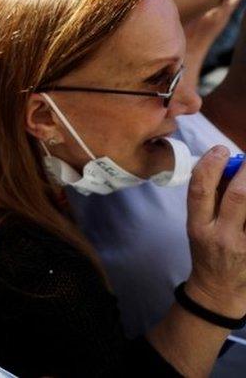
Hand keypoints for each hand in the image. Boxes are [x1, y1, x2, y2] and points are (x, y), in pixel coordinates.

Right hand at [185, 146, 245, 317]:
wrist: (220, 290)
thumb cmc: (208, 250)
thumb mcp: (198, 225)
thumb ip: (211, 198)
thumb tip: (230, 165)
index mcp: (198, 226)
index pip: (201, 191)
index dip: (210, 166)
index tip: (220, 149)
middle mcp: (221, 235)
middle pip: (238, 196)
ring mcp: (244, 246)